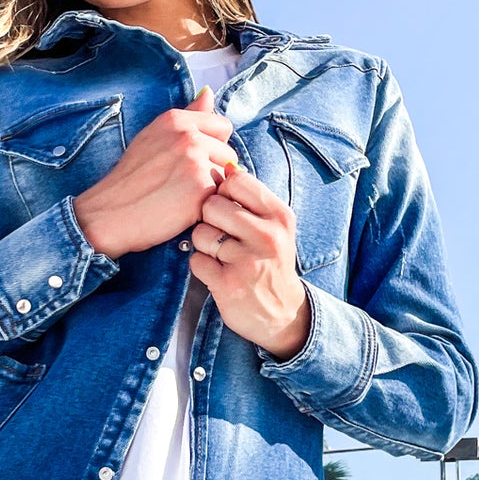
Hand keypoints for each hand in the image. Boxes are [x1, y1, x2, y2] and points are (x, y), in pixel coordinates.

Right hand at [73, 87, 235, 259]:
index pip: (222, 126)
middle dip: (214, 169)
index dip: (213, 146)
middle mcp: (187, 135)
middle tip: (182, 184)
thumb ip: (188, 115)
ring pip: (227, 176)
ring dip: (213, 188)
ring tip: (183, 196)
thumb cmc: (130, 179)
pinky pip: (222, 196)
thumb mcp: (153, 136)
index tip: (192, 161)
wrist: (109, 214)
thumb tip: (209, 92)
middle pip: (228, 153)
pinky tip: (184, 209)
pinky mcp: (201, 188)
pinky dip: (208, 206)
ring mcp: (195, 161)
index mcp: (175, 119)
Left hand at [187, 168, 311, 359]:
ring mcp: (247, 261)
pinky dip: (201, 266)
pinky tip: (217, 272)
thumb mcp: (275, 227)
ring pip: (201, 233)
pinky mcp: (228, 284)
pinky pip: (196, 260)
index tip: (228, 208)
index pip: (237, 181)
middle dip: (209, 219)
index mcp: (279, 216)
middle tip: (221, 234)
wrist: (282, 314)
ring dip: (204, 244)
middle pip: (213, 205)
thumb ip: (252, 198)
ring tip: (221, 255)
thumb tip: (227, 165)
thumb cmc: (272, 262)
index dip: (223, 192)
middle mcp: (267, 236)